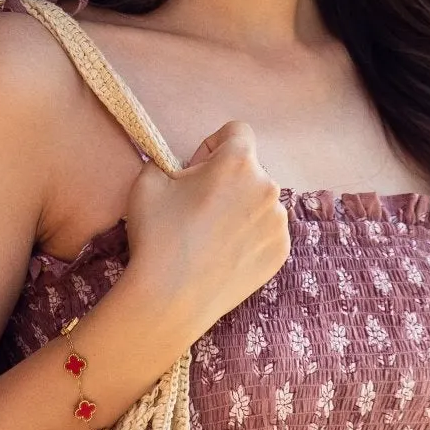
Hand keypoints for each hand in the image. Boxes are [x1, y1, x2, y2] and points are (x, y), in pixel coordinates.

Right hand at [123, 121, 289, 347]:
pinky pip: (266, 230)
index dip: (212, 146)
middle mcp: (268, 187)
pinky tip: (224, 253)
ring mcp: (279, 222)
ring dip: (240, 208)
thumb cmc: (158, 235)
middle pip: (249, 169)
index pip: (237, 131)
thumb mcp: (148, 180)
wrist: (171, 298)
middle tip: (198, 208)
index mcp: (238, 162)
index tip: (195, 171)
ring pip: (259, 201)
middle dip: (227, 180)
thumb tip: (185, 168)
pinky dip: (249, 236)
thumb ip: (169, 159)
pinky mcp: (281, 251)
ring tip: (210, 236)